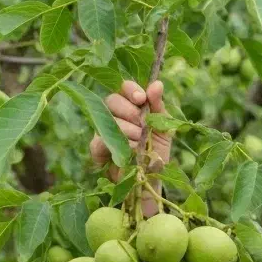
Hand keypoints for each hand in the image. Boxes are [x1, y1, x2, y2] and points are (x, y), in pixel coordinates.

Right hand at [89, 79, 171, 216]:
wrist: (152, 178)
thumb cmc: (157, 150)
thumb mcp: (164, 127)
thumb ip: (158, 106)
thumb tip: (157, 83)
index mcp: (131, 106)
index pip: (124, 87)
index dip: (131, 90)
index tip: (142, 99)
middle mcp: (114, 114)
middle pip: (113, 100)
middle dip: (132, 113)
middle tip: (144, 127)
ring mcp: (103, 130)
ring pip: (109, 120)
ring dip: (129, 131)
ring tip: (141, 143)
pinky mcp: (96, 149)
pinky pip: (100, 140)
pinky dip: (118, 145)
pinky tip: (131, 151)